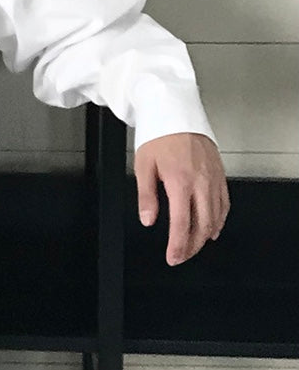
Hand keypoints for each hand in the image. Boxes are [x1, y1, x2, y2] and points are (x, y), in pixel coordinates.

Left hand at [134, 132, 229, 265]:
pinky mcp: (221, 174)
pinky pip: (225, 203)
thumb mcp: (143, 165)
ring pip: (216, 216)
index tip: (173, 257)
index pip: (182, 223)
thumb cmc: (159, 135)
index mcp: (180, 181)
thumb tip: (148, 219)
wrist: (177, 111)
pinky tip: (213, 228)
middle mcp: (201, 182)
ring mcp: (214, 178)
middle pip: (203, 225)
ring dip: (206, 236)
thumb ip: (146, 196)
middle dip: (192, 246)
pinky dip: (220, 220)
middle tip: (181, 256)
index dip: (178, 245)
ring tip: (194, 246)